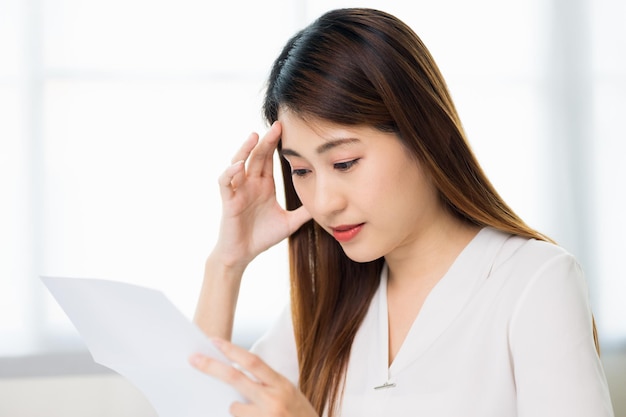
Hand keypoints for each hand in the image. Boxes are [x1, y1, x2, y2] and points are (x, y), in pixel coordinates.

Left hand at [190, 339, 318, 416]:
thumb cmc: (300, 415)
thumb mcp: (289, 393)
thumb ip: (266, 384)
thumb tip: (236, 373)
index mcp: (281, 385)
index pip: (252, 361)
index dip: (231, 350)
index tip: (214, 341)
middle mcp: (273, 400)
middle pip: (235, 378)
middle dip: (211, 367)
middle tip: (194, 359)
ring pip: (233, 408)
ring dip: (236, 408)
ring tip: (255, 413)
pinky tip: (251, 416)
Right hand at [213, 122, 310, 267]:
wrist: (243, 255)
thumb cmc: (262, 237)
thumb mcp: (290, 222)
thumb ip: (305, 212)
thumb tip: (327, 205)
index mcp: (264, 185)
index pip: (270, 159)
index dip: (277, 144)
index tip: (288, 129)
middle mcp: (250, 183)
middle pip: (257, 156)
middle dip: (266, 140)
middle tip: (278, 125)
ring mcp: (238, 190)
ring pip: (238, 163)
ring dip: (245, 149)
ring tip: (255, 136)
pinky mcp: (228, 201)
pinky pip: (226, 183)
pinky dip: (230, 173)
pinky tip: (238, 166)